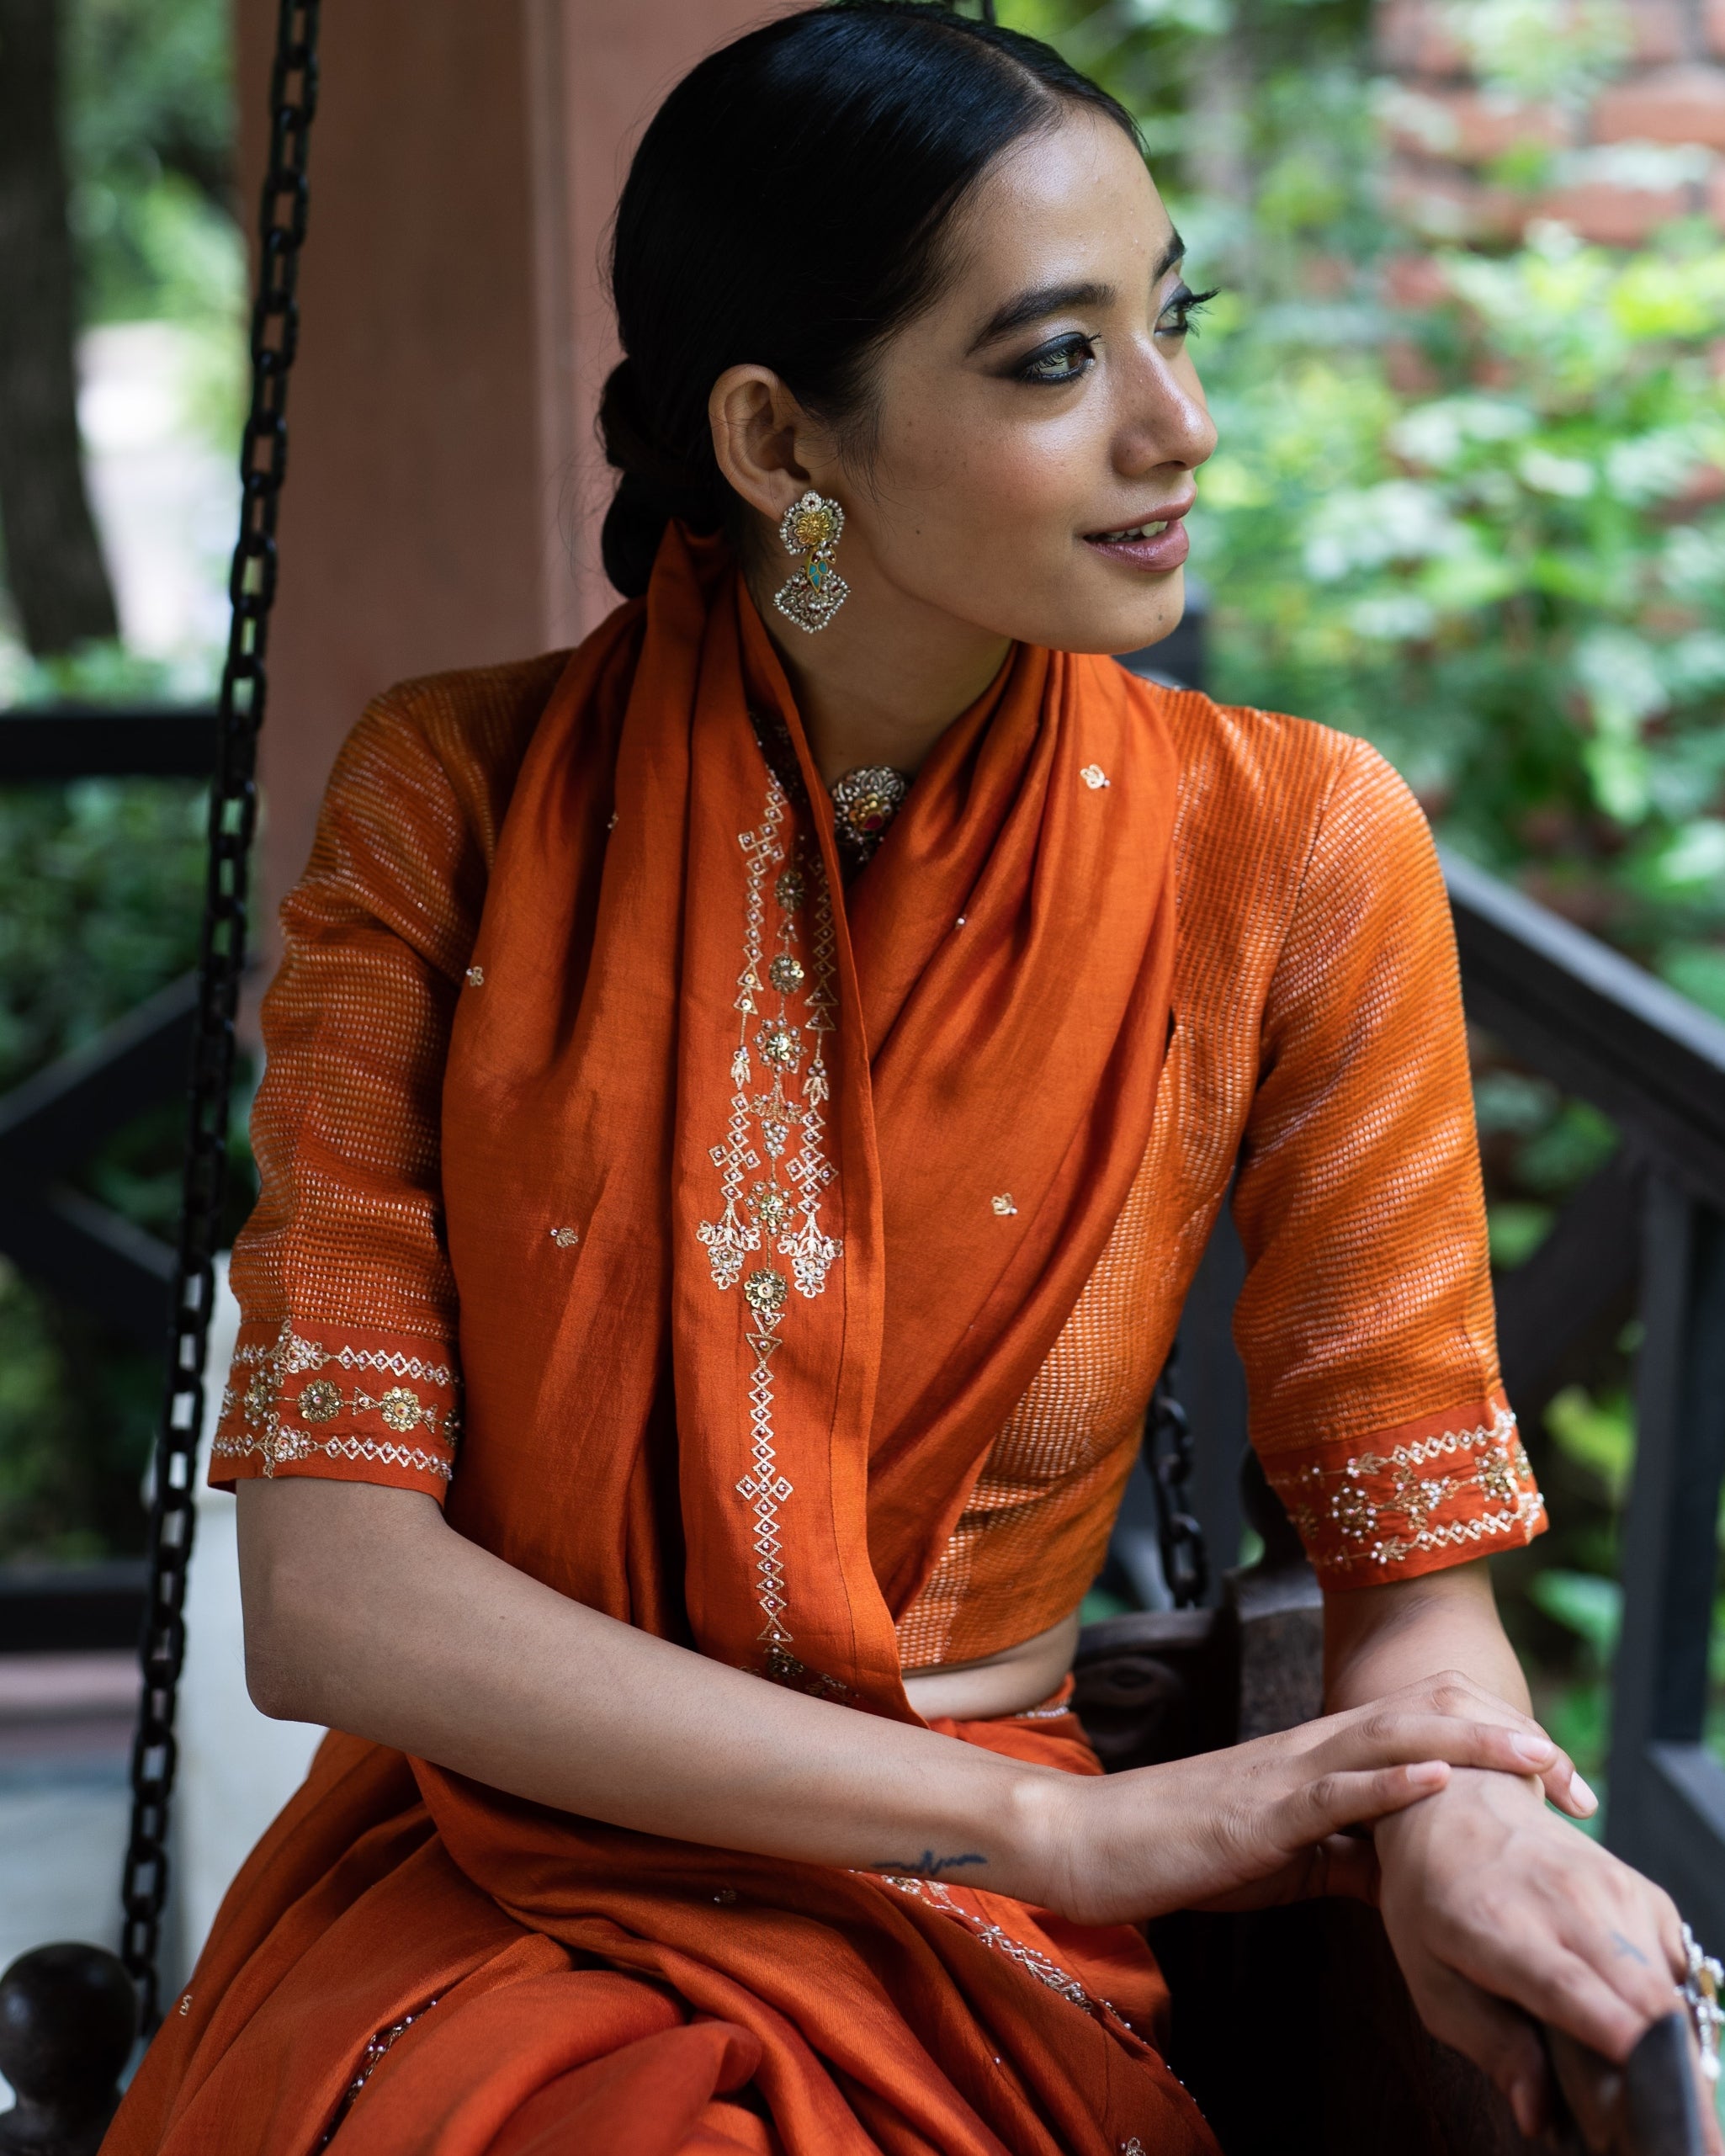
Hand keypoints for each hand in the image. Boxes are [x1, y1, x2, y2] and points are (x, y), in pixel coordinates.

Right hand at [1043, 1671, 1577, 1926]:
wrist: (1098, 1842)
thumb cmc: (1184, 1848)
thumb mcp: (1286, 1856)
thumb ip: (1347, 1854)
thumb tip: (1411, 1876)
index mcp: (1319, 1759)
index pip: (1420, 1727)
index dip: (1493, 1737)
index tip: (1559, 1775)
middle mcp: (1310, 1749)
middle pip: (1421, 1717)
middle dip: (1504, 1734)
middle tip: (1574, 1768)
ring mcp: (1286, 1774)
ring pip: (1390, 1739)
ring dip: (1470, 1741)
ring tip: (1535, 1752)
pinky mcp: (1260, 1812)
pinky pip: (1335, 1791)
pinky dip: (1393, 1782)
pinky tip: (1438, 1777)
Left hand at [1374, 1766, 1723, 2150]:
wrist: (1456, 1801)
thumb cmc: (1433, 1895)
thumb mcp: (1431, 1977)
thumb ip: (1490, 2046)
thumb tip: (1538, 2114)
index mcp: (1501, 1928)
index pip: (1576, 1993)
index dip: (1621, 2050)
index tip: (1649, 2105)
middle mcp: (1565, 1902)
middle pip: (1648, 2001)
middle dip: (1667, 2074)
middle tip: (1658, 2126)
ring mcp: (1611, 1890)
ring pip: (1672, 1992)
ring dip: (1667, 2046)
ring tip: (1637, 2077)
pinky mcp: (1642, 1890)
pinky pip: (1676, 1967)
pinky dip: (1666, 2006)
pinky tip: (1633, 2017)